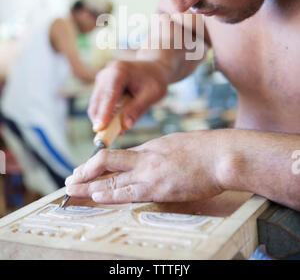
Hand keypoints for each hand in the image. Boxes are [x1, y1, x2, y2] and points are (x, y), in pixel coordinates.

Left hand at [65, 131, 226, 203]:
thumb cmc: (206, 151)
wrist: (222, 154)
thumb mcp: (178, 145)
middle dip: (85, 171)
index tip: (86, 168)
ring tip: (72, 190)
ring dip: (89, 185)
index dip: (97, 162)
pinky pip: (128, 192)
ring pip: (112, 178)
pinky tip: (96, 196)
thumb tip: (152, 162)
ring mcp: (151, 172)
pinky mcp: (159, 188)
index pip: (117, 155)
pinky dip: (109, 194)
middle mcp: (146, 157)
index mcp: (151, 147)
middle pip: (106, 161)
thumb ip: (160, 153)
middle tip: (69, 179)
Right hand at [88, 60, 169, 131]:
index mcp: (119, 71)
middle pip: (97, 101)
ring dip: (103, 120)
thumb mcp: (153, 94)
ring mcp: (101, 80)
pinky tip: (118, 124)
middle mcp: (106, 74)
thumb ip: (138, 109)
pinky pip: (99, 105)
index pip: (109, 95)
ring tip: (120, 131)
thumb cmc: (155, 80)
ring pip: (95, 105)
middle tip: (109, 139)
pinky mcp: (101, 87)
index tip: (100, 129)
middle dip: (101, 121)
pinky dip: (105, 116)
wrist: (153, 68)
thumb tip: (125, 126)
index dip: (104, 113)